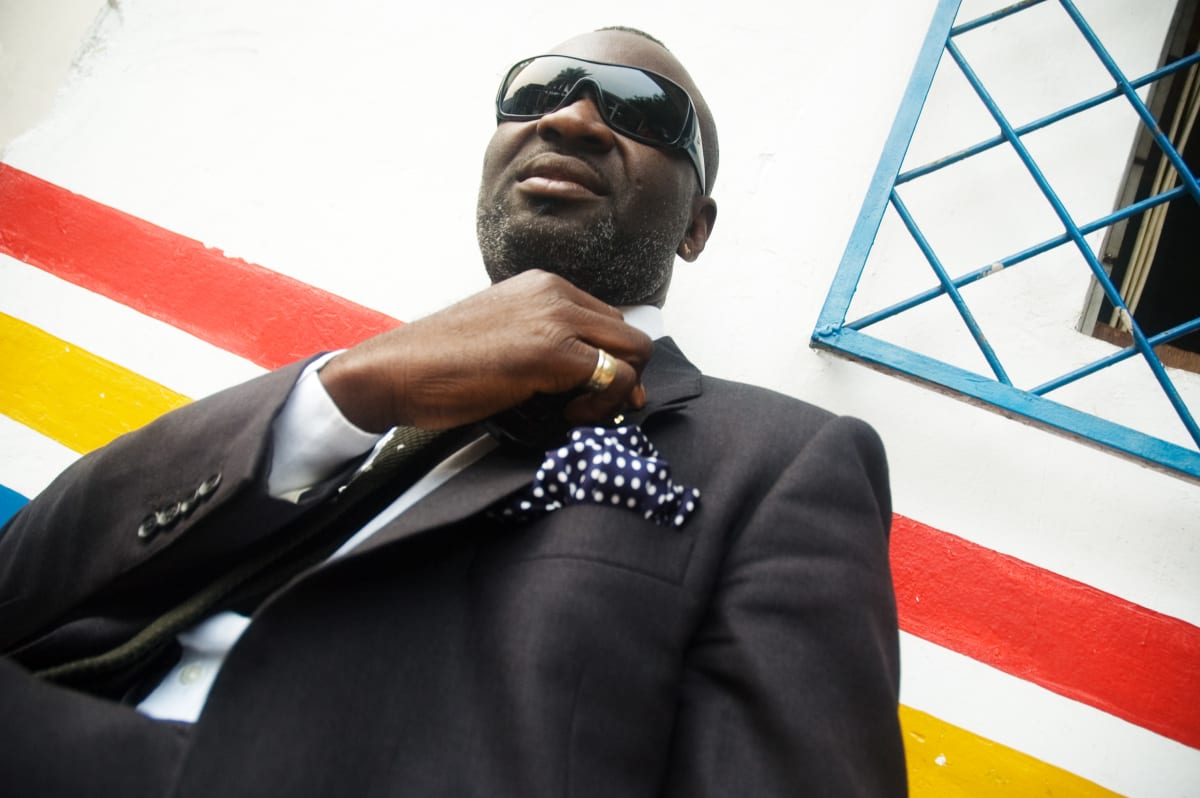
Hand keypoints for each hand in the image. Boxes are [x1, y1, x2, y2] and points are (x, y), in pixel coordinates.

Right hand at [318, 270, 652, 431]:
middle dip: (624, 377)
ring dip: (617, 391)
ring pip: (633, 352)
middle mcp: (554, 293)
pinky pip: (613, 376)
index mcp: (543, 286)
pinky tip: (569, 416)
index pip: (609, 320)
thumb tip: (592, 377)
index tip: (592, 393)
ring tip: (578, 412)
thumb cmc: (440, 365)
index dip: (612, 360)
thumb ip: (545, 344)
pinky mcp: (550, 351)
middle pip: (629, 334)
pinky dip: (603, 404)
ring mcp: (554, 319)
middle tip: (593, 408)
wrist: (395, 371)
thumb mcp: (502, 338)